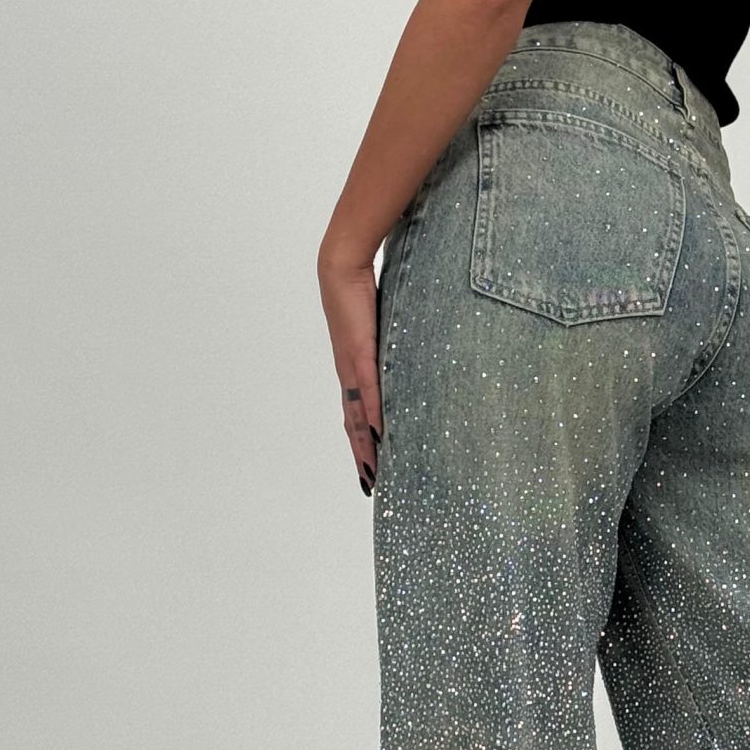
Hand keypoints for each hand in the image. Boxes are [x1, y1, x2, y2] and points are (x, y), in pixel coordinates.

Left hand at [318, 240, 382, 496]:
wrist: (341, 267)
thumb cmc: (361, 287)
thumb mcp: (383, 323)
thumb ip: (392, 342)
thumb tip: (408, 350)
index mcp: (353, 366)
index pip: (356, 411)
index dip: (362, 439)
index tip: (371, 462)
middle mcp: (349, 372)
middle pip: (353, 423)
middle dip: (362, 454)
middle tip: (370, 483)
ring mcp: (353, 366)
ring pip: (358, 416)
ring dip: (365, 447)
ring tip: (373, 472)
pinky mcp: (360, 354)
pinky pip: (369, 392)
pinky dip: (374, 417)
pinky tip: (381, 437)